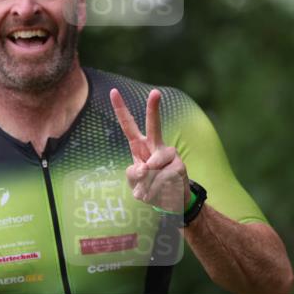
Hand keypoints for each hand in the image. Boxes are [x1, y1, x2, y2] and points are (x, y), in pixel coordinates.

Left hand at [109, 88, 189, 212]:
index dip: (120, 108)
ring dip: (147, 184)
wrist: (170, 202)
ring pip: (152, 166)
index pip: (128, 125)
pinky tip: (161, 193)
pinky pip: (162, 178)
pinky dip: (157, 190)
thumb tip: (145, 167)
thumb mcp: (133, 182)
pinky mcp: (180, 165)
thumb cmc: (149, 187)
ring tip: (151, 192)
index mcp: (139, 145)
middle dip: (154, 108)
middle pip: (154, 125)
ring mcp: (169, 153)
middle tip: (155, 92)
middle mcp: (156, 145)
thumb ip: (133, 174)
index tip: (113, 91)